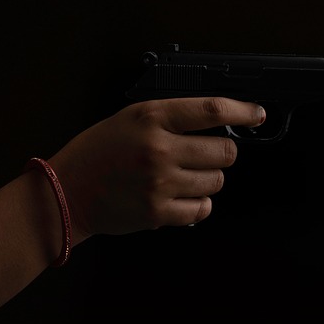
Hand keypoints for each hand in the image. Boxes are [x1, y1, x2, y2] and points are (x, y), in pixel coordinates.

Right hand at [48, 97, 264, 241]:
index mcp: (152, 118)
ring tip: (186, 175)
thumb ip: (173, 117)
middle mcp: (159, 149)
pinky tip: (184, 195)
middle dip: (224, 152)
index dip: (243, 111)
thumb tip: (218, 121)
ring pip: (217, 181)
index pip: (212, 110)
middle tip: (208, 153)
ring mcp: (160, 183)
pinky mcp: (159, 212)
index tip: (256, 114)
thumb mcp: (132, 117)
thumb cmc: (98, 151)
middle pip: (225, 151)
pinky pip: (203, 209)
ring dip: (209, 178)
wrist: (67, 191)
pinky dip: (200, 203)